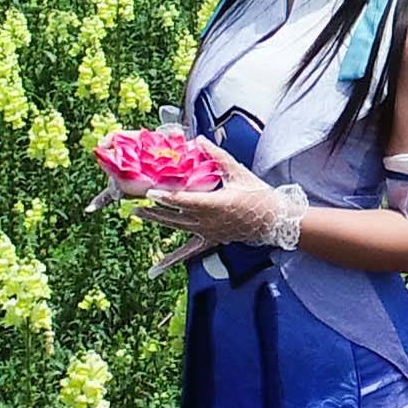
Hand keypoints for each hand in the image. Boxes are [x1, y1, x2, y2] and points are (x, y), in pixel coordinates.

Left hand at [133, 139, 305, 255]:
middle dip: (154, 208)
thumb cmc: (258, 195)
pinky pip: (189, 252)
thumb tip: (198, 140)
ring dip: (158, 220)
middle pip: (175, 215)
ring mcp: (209, 232)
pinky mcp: (211, 239)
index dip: (166, 196)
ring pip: (178, 227)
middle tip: (134, 202)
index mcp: (215, 204)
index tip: (149, 192)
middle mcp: (209, 221)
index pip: (185, 201)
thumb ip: (217, 156)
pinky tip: (157, 267)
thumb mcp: (237, 172)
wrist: (273, 219)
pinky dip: (172, 259)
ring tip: (139, 214)